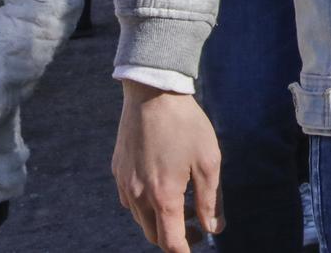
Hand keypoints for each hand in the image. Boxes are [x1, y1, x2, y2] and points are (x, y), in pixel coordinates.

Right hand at [113, 81, 221, 251]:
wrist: (153, 93)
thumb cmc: (186, 125)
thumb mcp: (208, 161)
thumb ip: (210, 200)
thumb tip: (213, 228)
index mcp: (163, 197)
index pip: (171, 242)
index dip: (185, 250)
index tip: (198, 246)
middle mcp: (138, 196)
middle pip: (153, 235)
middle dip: (174, 238)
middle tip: (196, 226)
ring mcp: (124, 184)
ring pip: (140, 219)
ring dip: (159, 221)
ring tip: (182, 204)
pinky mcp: (117, 171)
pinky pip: (129, 201)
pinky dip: (145, 205)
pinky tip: (161, 188)